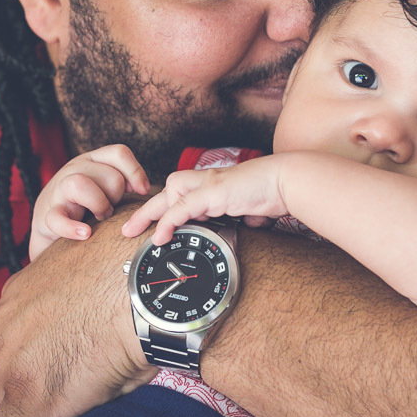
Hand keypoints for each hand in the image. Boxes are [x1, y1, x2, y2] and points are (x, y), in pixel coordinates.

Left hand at [0, 210, 155, 416]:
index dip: (34, 345)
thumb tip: (74, 319)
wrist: (143, 299)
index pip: (11, 332)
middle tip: (72, 368)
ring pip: (7, 392)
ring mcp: (8, 366)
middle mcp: (1, 328)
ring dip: (32, 393)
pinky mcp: (24, 404)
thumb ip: (63, 302)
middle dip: (33, 367)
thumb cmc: (126, 281)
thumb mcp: (83, 277)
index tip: (56, 351)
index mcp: (15, 296)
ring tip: (71, 393)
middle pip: (6, 361)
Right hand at [29, 144, 149, 259]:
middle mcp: (75, 170)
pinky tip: (85, 233)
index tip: (141, 192)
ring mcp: (58, 191)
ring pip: (79, 184)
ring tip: (100, 218)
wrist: (49, 230)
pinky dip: (72, 227)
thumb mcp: (105, 188)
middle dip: (116, 195)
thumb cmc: (85, 207)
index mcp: (92, 161)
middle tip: (111, 210)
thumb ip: (123, 183)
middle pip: (107, 174)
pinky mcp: (46, 216)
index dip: (135, 171)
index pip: (119, 153)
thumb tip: (150, 191)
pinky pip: (57, 218)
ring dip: (98, 204)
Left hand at [122, 155, 289, 243]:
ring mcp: (210, 184)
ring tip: (140, 232)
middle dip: (147, 210)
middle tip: (129, 229)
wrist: (287, 181)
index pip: (184, 192)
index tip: (159, 226)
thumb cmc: (275, 192)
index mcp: (217, 184)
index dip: (168, 207)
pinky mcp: (213, 192)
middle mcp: (210, 180)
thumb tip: (251, 225)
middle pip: (168, 189)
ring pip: (170, 193)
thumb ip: (247, 214)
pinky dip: (168, 221)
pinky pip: (182, 207)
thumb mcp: (254, 208)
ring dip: (154, 213)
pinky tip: (161, 236)